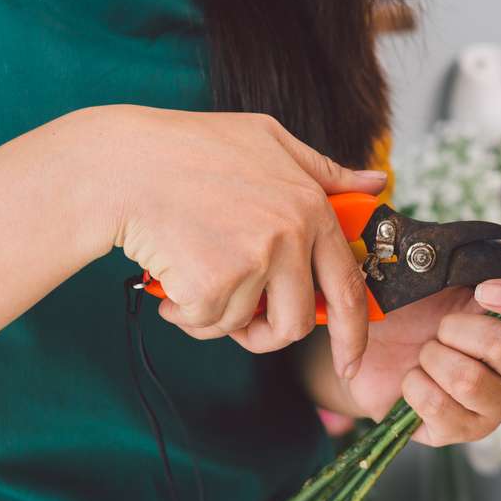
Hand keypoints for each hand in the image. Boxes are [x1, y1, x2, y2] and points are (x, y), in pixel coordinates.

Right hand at [77, 106, 384, 378]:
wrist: (123, 165)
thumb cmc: (191, 148)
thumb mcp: (269, 140)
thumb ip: (324, 170)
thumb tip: (377, 183)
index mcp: (310, 207)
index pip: (348, 285)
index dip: (353, 333)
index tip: (350, 360)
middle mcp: (288, 237)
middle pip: (297, 322)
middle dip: (269, 335)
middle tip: (243, 327)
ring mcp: (251, 262)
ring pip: (246, 325)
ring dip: (218, 316)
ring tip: (193, 279)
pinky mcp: (213, 284)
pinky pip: (208, 323)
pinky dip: (186, 312)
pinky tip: (170, 279)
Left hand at [343, 278, 500, 447]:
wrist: (375, 348)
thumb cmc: (416, 307)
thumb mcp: (441, 272)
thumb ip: (478, 256)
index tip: (483, 291)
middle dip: (453, 328)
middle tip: (438, 330)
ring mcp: (498, 404)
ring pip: (467, 379)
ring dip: (431, 358)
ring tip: (425, 357)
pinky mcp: (465, 431)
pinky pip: (439, 406)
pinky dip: (413, 385)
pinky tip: (414, 381)